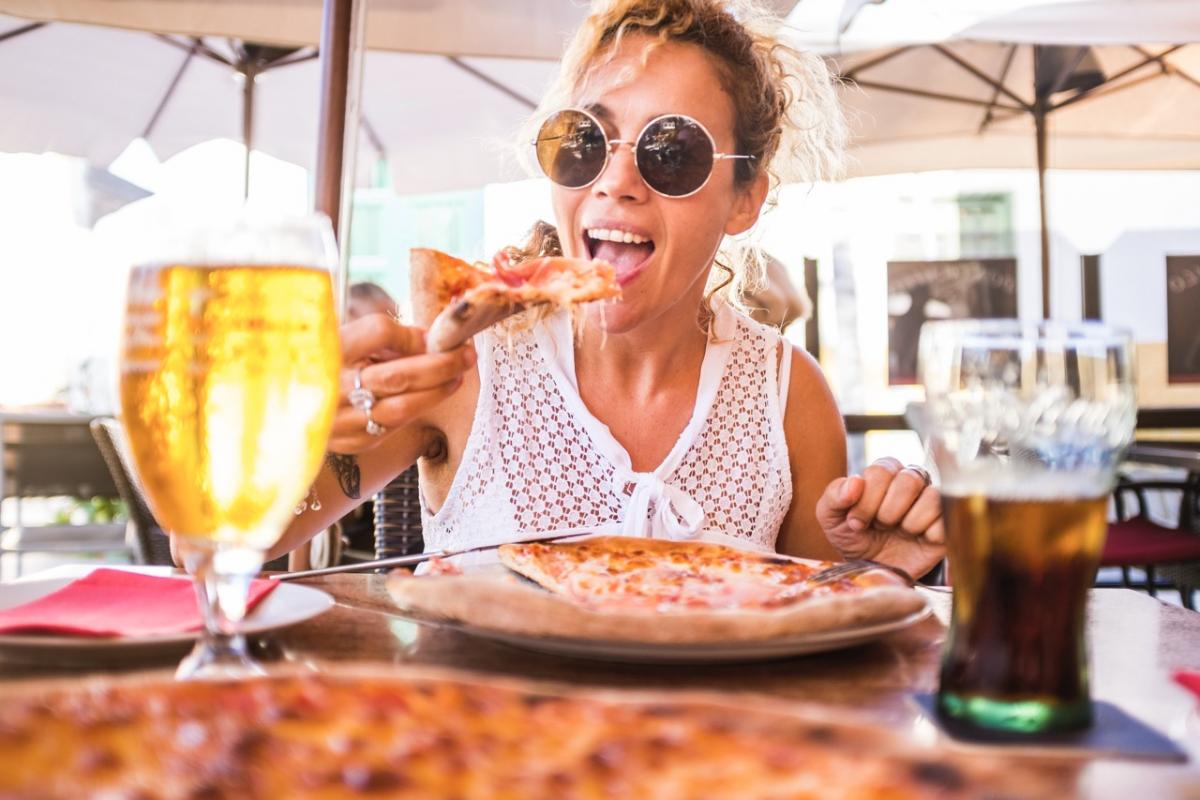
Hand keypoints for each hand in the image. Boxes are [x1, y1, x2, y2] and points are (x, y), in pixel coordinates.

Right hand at [329, 313, 474, 452]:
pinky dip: (416, 410)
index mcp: (326, 348)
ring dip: (437, 392)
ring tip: (457, 376)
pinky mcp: (350, 442)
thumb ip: (381, 337)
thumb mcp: (342, 339)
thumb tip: (428, 340)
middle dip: (440, 365)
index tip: (431, 335)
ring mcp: (340, 419)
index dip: (411, 334)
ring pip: (402, 408)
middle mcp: (330, 385)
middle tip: (466, 355)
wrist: (288, 407)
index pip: (378, 333)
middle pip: (397, 375)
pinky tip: (431, 396)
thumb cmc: (323, 364)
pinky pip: (392, 427)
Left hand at [816, 457, 944, 577]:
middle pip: (909, 480)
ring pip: (931, 497)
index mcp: (883, 473)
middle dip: (887, 511)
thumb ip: (834, 496)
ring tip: (899, 533)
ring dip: (908, 522)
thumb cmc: (854, 539)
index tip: (856, 522)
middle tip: (880, 527)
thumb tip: (854, 482)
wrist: (874, 572)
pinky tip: (917, 540)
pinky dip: (928, 533)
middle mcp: (911, 481)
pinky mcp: (947, 523)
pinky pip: (947, 518)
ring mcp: (931, 501)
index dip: (867, 499)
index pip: (881, 470)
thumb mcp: (832, 519)